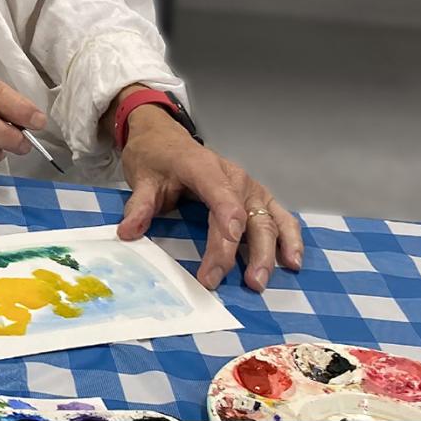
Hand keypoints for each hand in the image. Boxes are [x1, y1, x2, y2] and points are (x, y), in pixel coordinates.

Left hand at [118, 107, 301, 290]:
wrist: (164, 136)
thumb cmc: (155, 155)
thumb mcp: (141, 176)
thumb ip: (138, 205)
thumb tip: (128, 233)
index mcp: (204, 168)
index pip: (222, 200)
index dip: (226, 232)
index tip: (221, 263)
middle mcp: (234, 177)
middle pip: (250, 216)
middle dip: (252, 253)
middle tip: (248, 284)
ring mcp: (248, 186)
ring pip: (270, 219)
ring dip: (273, 251)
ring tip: (266, 280)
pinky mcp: (255, 195)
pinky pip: (278, 215)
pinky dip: (289, 237)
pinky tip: (291, 260)